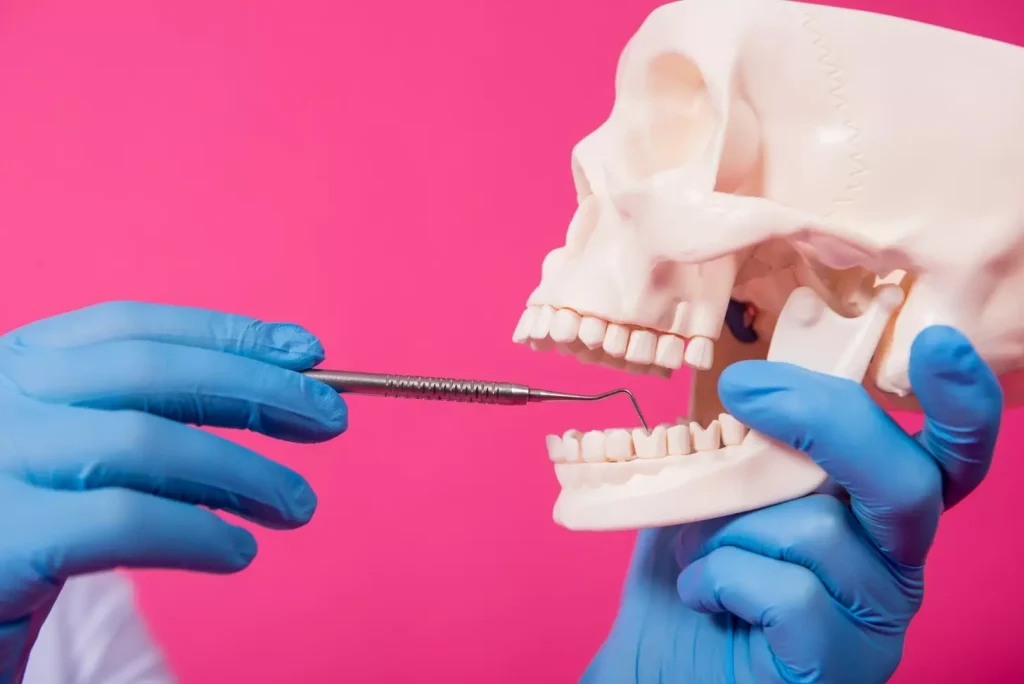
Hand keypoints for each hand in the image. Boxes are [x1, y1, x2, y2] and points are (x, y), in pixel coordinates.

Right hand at [0, 302, 346, 681]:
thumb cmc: (18, 533)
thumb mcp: (73, 459)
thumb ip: (148, 424)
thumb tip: (275, 398)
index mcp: (15, 367)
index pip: (135, 326)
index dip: (229, 333)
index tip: (307, 350)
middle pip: (151, 369)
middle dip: (256, 389)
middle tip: (329, 419)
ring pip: (146, 441)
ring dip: (244, 472)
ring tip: (296, 505)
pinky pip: (126, 521)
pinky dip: (199, 534)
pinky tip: (237, 552)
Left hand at [582, 326, 1002, 683]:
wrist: (656, 666)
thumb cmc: (695, 571)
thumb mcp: (719, 490)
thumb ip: (755, 444)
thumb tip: (759, 382)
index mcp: (876, 514)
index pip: (948, 459)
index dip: (962, 404)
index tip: (939, 347)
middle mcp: (894, 566)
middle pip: (907, 482)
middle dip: (827, 422)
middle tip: (743, 392)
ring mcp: (873, 623)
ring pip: (818, 530)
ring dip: (729, 529)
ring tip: (701, 557)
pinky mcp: (837, 666)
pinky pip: (787, 592)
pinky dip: (720, 578)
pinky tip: (703, 596)